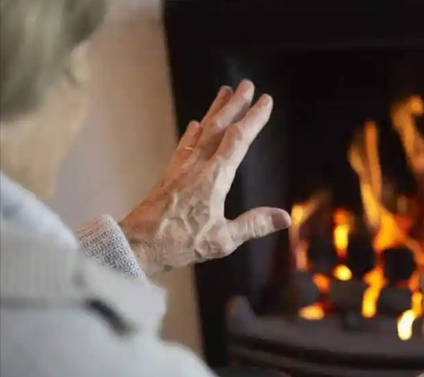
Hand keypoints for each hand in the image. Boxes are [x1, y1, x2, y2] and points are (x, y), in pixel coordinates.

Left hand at [119, 80, 290, 274]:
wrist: (137, 244)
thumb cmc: (179, 243)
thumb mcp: (222, 240)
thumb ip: (254, 225)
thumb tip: (285, 217)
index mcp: (214, 178)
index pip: (238, 140)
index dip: (253, 119)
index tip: (265, 101)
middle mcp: (198, 166)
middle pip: (219, 127)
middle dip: (235, 105)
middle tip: (247, 85)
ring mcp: (182, 168)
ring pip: (202, 131)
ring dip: (215, 110)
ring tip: (225, 92)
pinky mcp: (170, 175)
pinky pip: (185, 146)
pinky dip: (193, 132)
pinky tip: (195, 125)